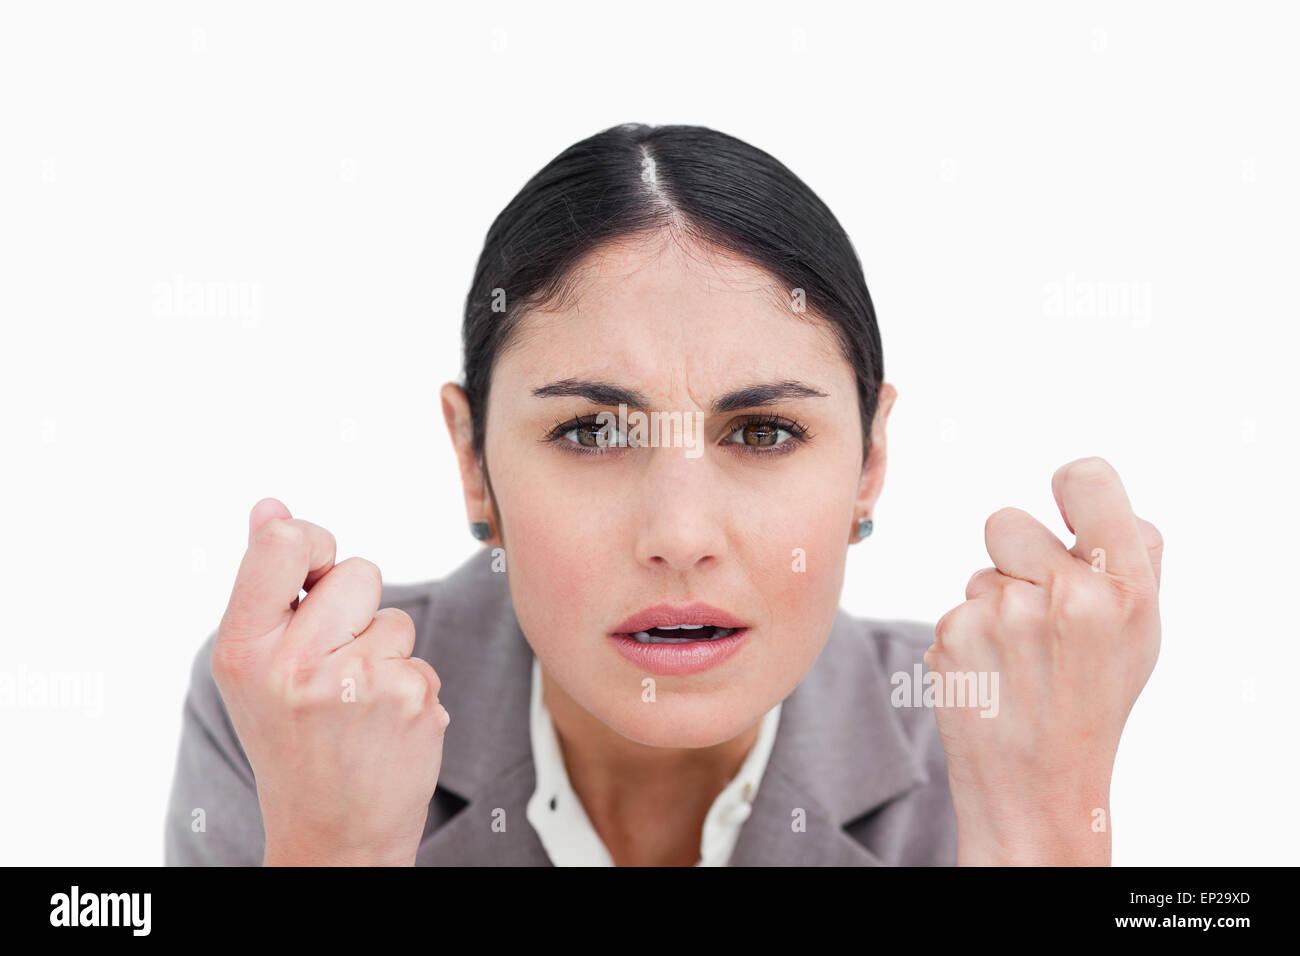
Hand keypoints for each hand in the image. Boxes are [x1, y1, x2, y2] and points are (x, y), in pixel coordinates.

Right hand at [210, 498, 450, 865]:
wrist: (332, 834)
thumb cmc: (290, 737)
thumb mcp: (254, 666)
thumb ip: (265, 585)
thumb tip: (271, 506)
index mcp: (244, 648)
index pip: (285, 542)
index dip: (312, 542)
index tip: (314, 572)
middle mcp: (296, 665)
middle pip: (359, 570)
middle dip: (353, 606)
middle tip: (332, 662)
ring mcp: (359, 683)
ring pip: (396, 618)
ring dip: (383, 651)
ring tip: (354, 703)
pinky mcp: (412, 700)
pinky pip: (422, 659)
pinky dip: (409, 687)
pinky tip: (383, 726)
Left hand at [925, 457, 1162, 864]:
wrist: (1037, 790)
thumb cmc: (1092, 703)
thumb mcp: (1139, 636)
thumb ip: (1128, 562)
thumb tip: (1098, 496)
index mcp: (1125, 588)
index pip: (1087, 479)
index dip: (1070, 485)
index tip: (1064, 508)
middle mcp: (1067, 595)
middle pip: (1006, 520)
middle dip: (1012, 557)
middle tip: (1037, 614)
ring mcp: (1005, 615)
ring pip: (979, 573)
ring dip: (992, 604)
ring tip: (1018, 660)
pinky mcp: (954, 635)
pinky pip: (956, 609)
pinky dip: (968, 638)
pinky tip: (991, 679)